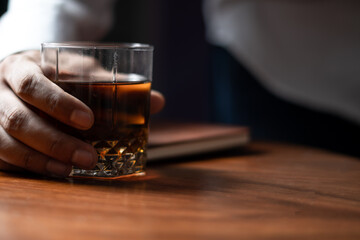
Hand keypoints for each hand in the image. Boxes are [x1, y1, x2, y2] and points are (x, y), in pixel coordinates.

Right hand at [0, 50, 164, 176]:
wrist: (25, 73)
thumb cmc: (56, 72)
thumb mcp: (80, 69)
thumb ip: (113, 84)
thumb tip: (157, 101)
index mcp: (20, 67)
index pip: (32, 84)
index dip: (58, 104)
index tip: (88, 121)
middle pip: (16, 119)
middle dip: (54, 142)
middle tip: (88, 156)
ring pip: (4, 143)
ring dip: (41, 160)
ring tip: (73, 170)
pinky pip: (1, 158)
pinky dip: (28, 167)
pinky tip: (54, 172)